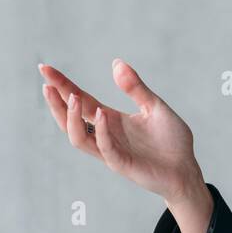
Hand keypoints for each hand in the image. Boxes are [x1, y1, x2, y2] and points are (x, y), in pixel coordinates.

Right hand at [38, 58, 202, 203]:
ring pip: (78, 137)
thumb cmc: (172, 140)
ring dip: (72, 118)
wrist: (186, 169)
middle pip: (70, 119)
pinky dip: (102, 131)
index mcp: (111, 120)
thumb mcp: (155, 107)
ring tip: (73, 97)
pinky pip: (105, 149)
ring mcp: (111, 151)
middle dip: (57, 101)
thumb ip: (136, 88)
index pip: (80, 100)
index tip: (45, 69)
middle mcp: (105, 135)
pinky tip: (102, 114)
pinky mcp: (123, 165)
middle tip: (46, 82)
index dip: (62, 85)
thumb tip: (116, 63)